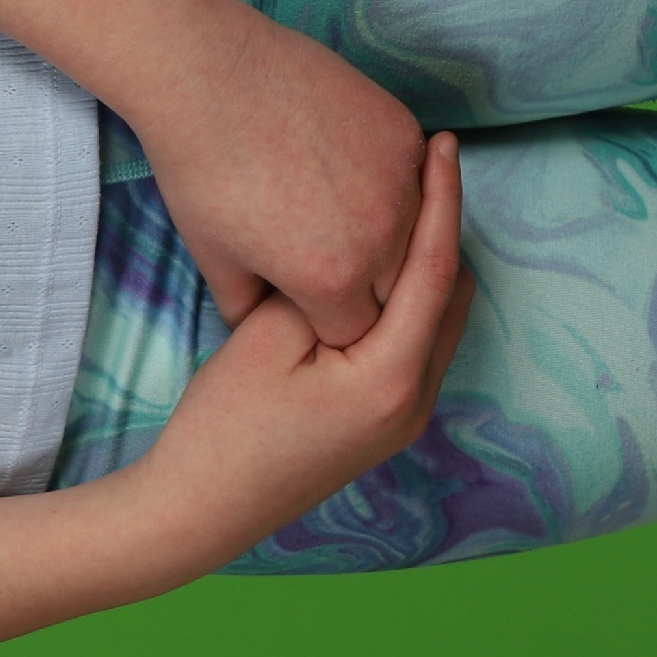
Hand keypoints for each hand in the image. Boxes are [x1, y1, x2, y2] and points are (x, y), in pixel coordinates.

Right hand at [128, 132, 473, 554]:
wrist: (202, 509)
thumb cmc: (224, 426)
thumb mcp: (264, 339)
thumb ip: (322, 289)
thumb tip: (356, 254)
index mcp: (393, 377)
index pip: (435, 270)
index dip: (443, 201)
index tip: (444, 147)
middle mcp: (417, 400)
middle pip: (454, 294)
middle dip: (445, 227)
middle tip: (424, 166)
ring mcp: (404, 417)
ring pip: (440, 320)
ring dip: (429, 263)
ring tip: (405, 204)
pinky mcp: (383, 423)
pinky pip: (417, 344)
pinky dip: (411, 299)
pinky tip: (378, 268)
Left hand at [136, 12, 432, 346]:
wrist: (208, 76)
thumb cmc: (200, 171)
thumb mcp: (214, 259)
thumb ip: (249, 311)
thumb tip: (267, 332)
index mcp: (331, 279)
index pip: (354, 334)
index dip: (327, 322)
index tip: (303, 301)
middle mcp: (380, 237)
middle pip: (395, 293)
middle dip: (362, 287)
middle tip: (315, 253)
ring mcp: (400, 181)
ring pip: (415, 236)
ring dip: (386, 238)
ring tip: (331, 212)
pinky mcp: (404, 133)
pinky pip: (415, 179)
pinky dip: (392, 185)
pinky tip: (347, 170)